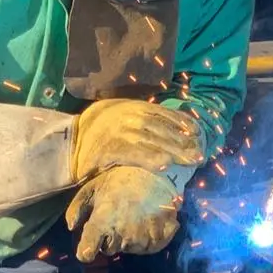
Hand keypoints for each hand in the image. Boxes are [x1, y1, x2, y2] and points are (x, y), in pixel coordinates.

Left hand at [66, 167, 184, 260]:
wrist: (157, 167)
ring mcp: (144, 235)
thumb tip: (71, 227)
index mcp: (102, 221)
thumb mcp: (92, 187)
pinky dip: (152, 237)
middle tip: (118, 216)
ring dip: (131, 237)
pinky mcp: (163, 234)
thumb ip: (77, 208)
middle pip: (110, 249)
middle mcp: (122, 233)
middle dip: (110, 237)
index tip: (88, 246)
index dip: (85, 250)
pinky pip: (153, 246)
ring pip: (131, 248)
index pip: (87, 252)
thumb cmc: (119, 177)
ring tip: (135, 215)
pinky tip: (151, 220)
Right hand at [70, 100, 203, 182]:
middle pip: (163, 130)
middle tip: (199, 155)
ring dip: (174, 152)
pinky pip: (134, 155)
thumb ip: (146, 116)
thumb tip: (175, 125)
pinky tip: (164, 166)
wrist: (72, 139)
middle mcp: (130, 117)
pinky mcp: (110, 149)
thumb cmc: (102, 127)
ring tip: (190, 162)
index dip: (182, 124)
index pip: (164, 114)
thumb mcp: (124, 113)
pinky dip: (149, 159)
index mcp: (135, 107)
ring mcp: (121, 132)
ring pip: (153, 142)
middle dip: (183, 143)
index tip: (196, 133)